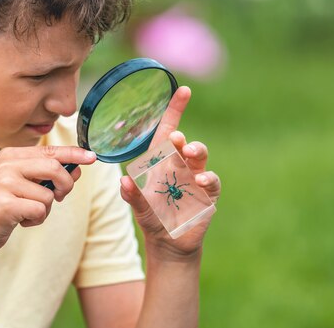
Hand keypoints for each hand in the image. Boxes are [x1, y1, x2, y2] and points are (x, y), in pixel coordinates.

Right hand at [0, 146, 96, 257]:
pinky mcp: (5, 203)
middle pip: (54, 168)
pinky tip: (20, 221)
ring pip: (48, 194)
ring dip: (45, 209)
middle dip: (65, 185)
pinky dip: (36, 220)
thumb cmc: (1, 207)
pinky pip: (39, 210)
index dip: (74, 154)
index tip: (92, 157)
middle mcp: (7, 164)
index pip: (50, 150)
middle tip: (60, 197)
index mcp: (11, 155)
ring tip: (26, 213)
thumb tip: (78, 168)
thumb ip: (46, 174)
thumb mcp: (22, 184)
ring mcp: (4, 183)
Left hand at [120, 86, 220, 259]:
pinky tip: (198, 181)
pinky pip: (210, 181)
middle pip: (185, 142)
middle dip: (181, 137)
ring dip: (195, 152)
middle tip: (175, 138)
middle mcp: (181, 165)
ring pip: (200, 157)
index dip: (175, 111)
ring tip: (187, 153)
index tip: (183, 90)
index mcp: (162, 161)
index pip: (168, 130)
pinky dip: (206, 179)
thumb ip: (133, 196)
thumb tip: (123, 181)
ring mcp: (196, 178)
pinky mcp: (208, 194)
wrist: (168, 242)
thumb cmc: (152, 218)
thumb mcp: (139, 207)